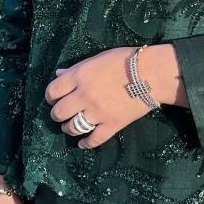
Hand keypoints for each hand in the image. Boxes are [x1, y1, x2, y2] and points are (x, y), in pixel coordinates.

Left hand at [45, 44, 187, 148]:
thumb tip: (59, 74)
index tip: (53, 99)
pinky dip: (86, 144)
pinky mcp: (112, 125)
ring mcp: (98, 112)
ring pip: (73, 127)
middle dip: (57, 114)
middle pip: (59, 112)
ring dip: (68, 128)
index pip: (53, 90)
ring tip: (71, 127)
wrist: (152, 73)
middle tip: (62, 114)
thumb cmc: (126, 60)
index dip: (50, 96)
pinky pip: (94, 140)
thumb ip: (77, 68)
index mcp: (80, 76)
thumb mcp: (98, 59)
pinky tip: (83, 143)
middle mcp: (84, 95)